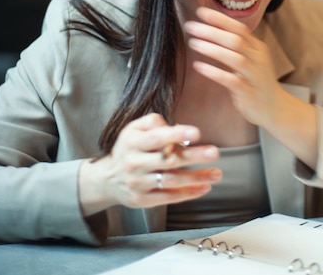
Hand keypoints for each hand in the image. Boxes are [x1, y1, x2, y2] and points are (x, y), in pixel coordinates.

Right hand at [79, 113, 220, 215]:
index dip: (176, 134)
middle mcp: (135, 163)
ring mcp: (138, 183)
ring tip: (217, 173)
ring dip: (196, 178)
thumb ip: (153, 122)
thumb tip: (175, 127)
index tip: (196, 132)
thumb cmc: (128, 149)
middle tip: (215, 152)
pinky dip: (188, 193)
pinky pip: (169, 197)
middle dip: (193, 156)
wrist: (106, 179)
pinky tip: (204, 187)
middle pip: (168, 160)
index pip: (156, 137)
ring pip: (171, 181)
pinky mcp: (143, 200)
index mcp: (133, 142)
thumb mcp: (133, 129)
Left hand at [184, 7, 282, 126]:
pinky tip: (199, 66)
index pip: (240, 28)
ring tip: (193, 43)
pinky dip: (214, 72)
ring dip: (213, 49)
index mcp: (258, 49)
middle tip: (191, 26)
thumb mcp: (252, 60)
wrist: (275, 108)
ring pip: (235, 58)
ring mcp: (254, 76)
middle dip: (212, 31)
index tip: (201, 11)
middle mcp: (258, 60)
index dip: (220, 19)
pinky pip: (231, 80)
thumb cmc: (257, 82)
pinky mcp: (248, 93)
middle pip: (236, 40)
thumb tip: (212, 29)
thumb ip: (237, 46)